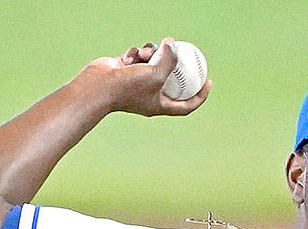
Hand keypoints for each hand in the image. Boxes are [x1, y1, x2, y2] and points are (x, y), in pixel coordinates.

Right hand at [81, 37, 211, 116]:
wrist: (99, 85)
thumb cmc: (128, 86)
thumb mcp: (157, 73)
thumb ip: (169, 59)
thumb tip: (173, 43)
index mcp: (160, 106)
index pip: (186, 105)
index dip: (200, 96)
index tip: (208, 82)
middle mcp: (150, 96)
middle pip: (171, 81)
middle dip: (176, 66)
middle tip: (186, 54)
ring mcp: (138, 82)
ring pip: (155, 63)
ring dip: (153, 54)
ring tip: (147, 53)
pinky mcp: (128, 70)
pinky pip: (140, 57)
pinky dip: (138, 53)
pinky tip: (131, 56)